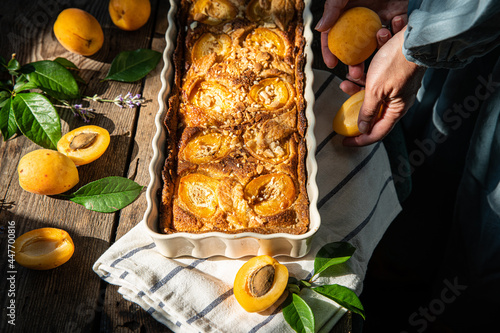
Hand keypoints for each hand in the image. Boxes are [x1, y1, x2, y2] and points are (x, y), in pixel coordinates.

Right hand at [316, 0, 407, 69]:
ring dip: (374, 56)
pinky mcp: (398, 17)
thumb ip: (333, 7)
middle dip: (354, 63)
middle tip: (354, 73)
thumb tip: (320, 28)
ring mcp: (380, 18)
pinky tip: (394, 27)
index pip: (334, 35)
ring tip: (375, 61)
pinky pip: (395, 32)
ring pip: (375, 45)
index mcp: (347, 12)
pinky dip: (395, 35)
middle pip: (355, 46)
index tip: (331, 64)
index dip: (330, 50)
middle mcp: (363, 18)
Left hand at [342, 26, 426, 145]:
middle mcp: (397, 102)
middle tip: (342, 93)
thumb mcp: (376, 90)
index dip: (359, 140)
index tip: (344, 141)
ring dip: (357, 86)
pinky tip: (357, 68)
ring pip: (371, 94)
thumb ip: (368, 110)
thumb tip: (362, 128)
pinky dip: (365, 76)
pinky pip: (375, 81)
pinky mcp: (394, 75)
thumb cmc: (396, 64)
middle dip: (354, 105)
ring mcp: (396, 88)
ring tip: (347, 77)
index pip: (377, 133)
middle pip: (372, 113)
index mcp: (396, 111)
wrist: (413, 37)